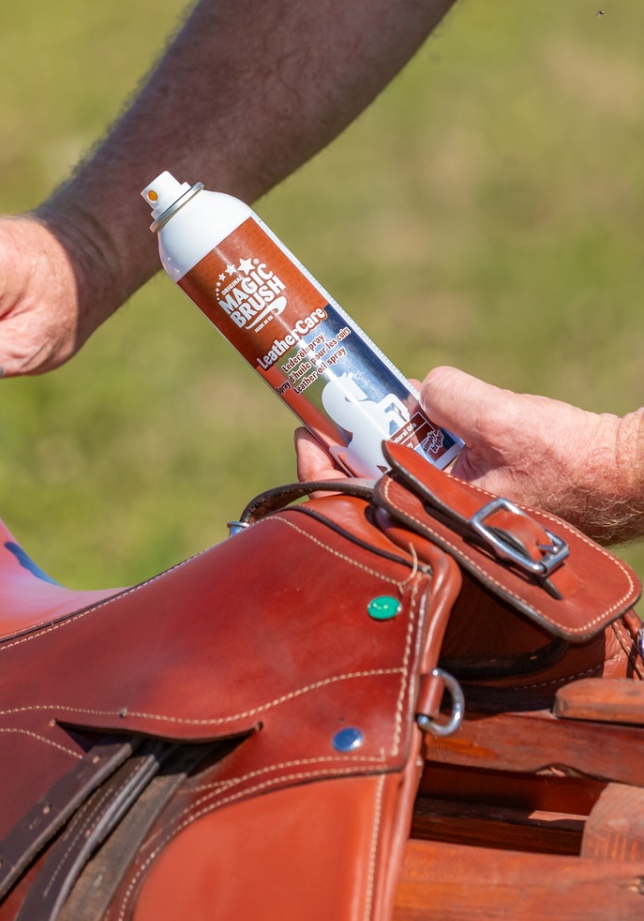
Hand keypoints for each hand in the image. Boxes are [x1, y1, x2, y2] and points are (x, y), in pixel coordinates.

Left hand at [296, 366, 643, 543]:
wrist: (627, 479)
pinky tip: (445, 429)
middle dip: (355, 447)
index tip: (309, 427)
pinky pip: (432, 482)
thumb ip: (448, 397)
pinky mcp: (476, 516)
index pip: (351, 497)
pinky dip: (428, 456)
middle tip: (345, 412)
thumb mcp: (501, 416)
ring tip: (402, 410)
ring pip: (401, 482)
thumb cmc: (571, 459)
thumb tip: (419, 391)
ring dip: (396, 446)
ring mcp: (456, 525)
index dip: (319, 461)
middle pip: (369, 488)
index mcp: (431, 514)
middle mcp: (438, 529)